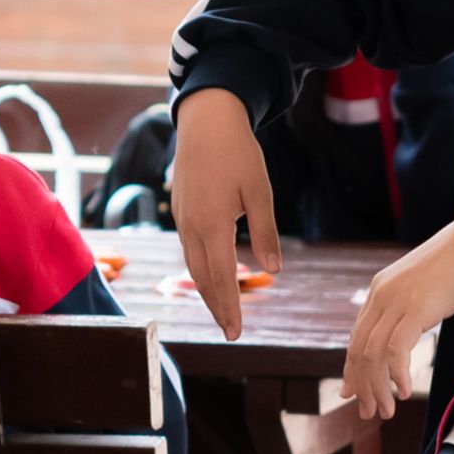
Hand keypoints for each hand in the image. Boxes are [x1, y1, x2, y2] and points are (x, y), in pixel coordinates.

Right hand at [166, 87, 278, 335]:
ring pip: (192, 266)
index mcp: (213, 225)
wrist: (206, 121)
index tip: (236, 333)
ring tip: (222, 311)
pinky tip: (211, 276)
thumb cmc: (238, 153)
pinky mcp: (180, 212)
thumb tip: (273, 270)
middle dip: (217, 307)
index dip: (229, 308)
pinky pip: (189, 250)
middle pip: (203, 279)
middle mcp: (192, 227)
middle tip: (231, 332)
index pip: (222, 278)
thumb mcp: (260, 192)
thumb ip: (265, 233)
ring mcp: (182, 220)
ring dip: (207, 291)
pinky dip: (200, 270)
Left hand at [341, 220, 453, 422]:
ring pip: (374, 354)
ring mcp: (396, 301)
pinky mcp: (415, 308)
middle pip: (360, 349)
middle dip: (362, 385)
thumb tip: (404, 333)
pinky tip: (404, 391)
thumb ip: (406, 309)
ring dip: (378, 387)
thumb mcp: (421, 288)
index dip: (352, 369)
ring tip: (387, 410)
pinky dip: (397, 375)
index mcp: (378, 291)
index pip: (356, 337)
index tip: (351, 394)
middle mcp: (381, 296)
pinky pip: (396, 350)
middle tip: (369, 412)